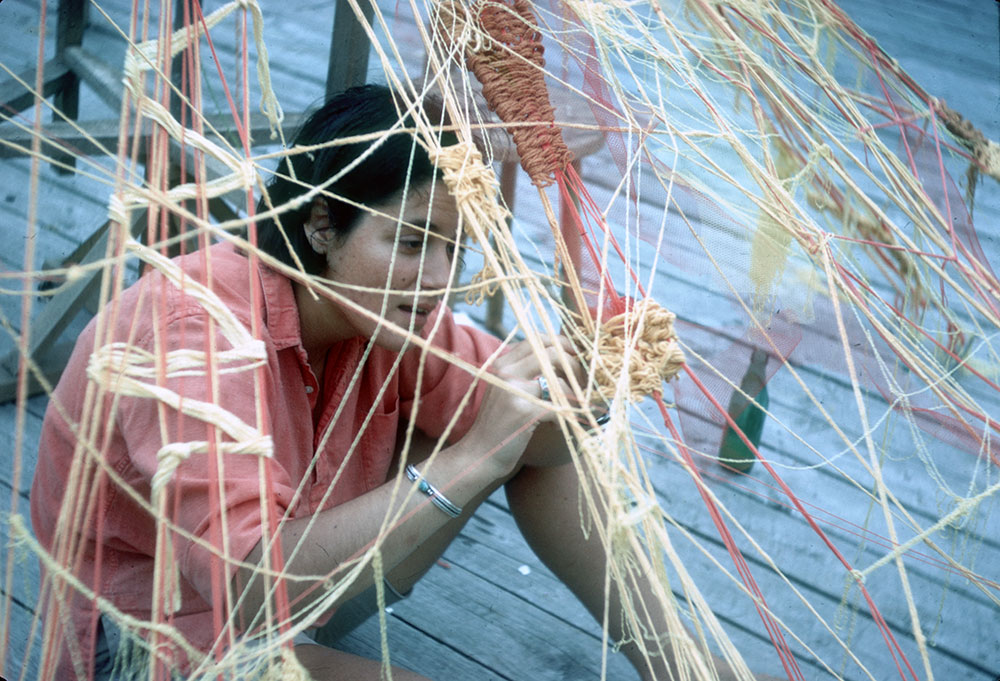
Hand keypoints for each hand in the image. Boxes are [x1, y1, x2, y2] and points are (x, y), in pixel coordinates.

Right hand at [461, 335, 583, 476]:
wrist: (479, 455)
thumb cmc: (500, 425)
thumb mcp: (508, 391)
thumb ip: (527, 373)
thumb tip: (565, 359)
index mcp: (503, 363)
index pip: (538, 339)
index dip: (563, 346)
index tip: (575, 359)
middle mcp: (506, 371)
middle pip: (552, 353)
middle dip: (574, 367)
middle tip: (581, 385)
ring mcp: (514, 390)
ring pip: (559, 381)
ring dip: (573, 396)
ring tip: (571, 410)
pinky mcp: (523, 411)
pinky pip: (559, 406)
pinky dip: (564, 417)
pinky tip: (557, 427)